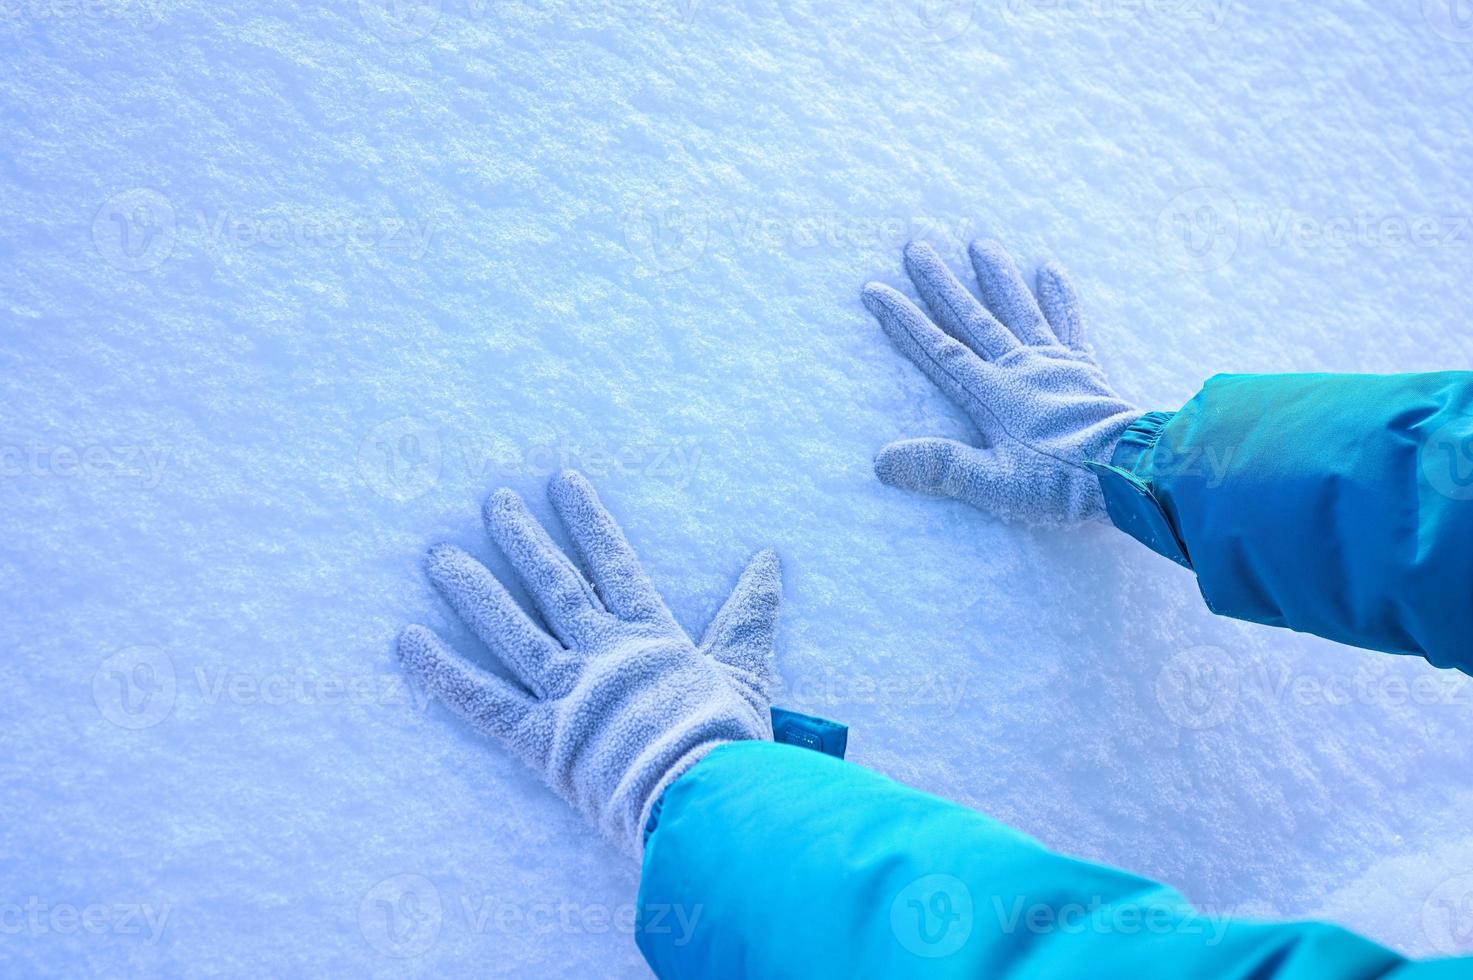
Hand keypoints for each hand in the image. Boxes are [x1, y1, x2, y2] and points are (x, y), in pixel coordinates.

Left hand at [397, 470, 781, 856]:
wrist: (703, 794)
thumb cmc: (730, 741)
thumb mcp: (748, 672)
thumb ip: (750, 617)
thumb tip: (770, 560)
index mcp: (652, 637)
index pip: (614, 565)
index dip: (588, 522)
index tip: (562, 482)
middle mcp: (603, 654)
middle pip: (553, 586)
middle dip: (522, 540)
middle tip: (491, 501)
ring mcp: (569, 693)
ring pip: (511, 630)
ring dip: (474, 590)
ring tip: (438, 555)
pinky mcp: (542, 739)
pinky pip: (481, 701)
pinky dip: (442, 672)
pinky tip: (406, 640)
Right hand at [862, 240, 1141, 523]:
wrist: (1130, 471)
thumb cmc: (1061, 483)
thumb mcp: (994, 485)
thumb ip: (941, 467)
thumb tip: (881, 460)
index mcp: (991, 395)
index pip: (938, 350)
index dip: (904, 320)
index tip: (876, 290)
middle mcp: (1018, 368)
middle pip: (972, 318)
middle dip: (941, 284)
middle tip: (917, 247)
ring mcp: (1053, 363)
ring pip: (1018, 310)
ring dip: (998, 277)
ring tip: (981, 242)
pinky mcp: (1083, 368)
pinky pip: (1069, 324)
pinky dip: (1059, 296)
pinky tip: (1050, 269)